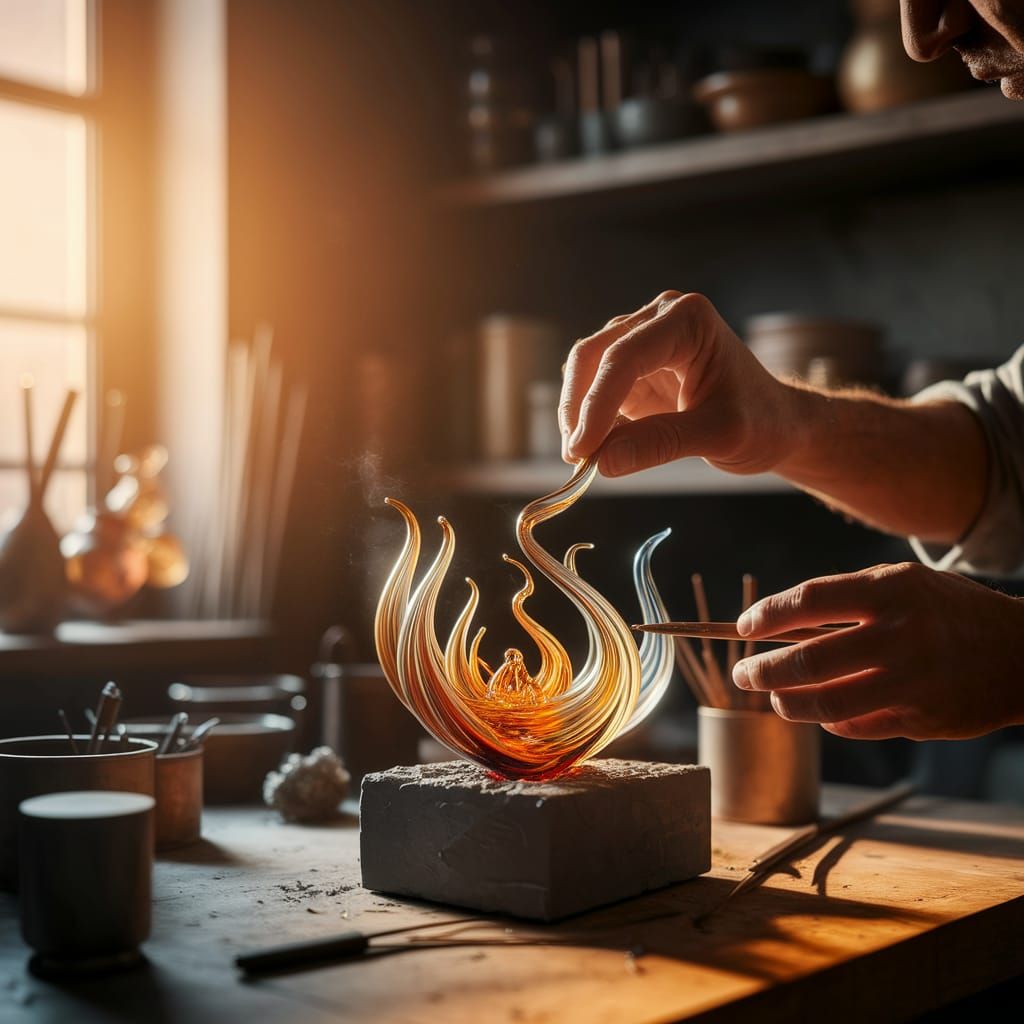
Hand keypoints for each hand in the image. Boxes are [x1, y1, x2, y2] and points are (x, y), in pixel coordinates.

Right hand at [559, 291, 795, 475]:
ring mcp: (642, 340)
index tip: (582, 452)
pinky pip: (595, 390)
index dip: (596, 405)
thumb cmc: (762, 422)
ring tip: (586, 459)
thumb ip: (661, 444)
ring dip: (578, 414)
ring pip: (586, 370)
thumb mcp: (720, 435)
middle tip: (577, 458)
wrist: (778, 423)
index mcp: (688, 320)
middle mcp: (659, 319)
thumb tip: (601, 462)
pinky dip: (589, 420)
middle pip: (594, 355)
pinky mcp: (632, 368)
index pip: (624, 358)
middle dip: (580, 408)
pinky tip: (598, 449)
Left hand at [733, 562, 1023, 739]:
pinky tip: (820, 714)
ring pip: (826, 705)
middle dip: (761, 670)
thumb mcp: (903, 583)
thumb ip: (846, 598)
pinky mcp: (922, 719)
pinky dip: (829, 722)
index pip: (808, 600)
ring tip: (773, 697)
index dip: (767, 616)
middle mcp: (900, 636)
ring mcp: (912, 682)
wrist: (1021, 653)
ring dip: (787, 703)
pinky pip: (856, 726)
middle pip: (808, 660)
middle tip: (743, 673)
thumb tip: (778, 624)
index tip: (744, 627)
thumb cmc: (946, 611)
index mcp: (890, 591)